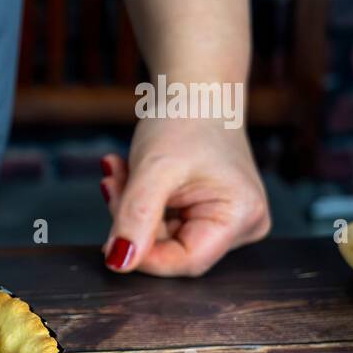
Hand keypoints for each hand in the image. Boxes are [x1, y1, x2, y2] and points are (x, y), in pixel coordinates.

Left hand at [99, 115, 270, 276]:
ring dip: (129, 207)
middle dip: (131, 222)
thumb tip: (120, 263)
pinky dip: (137, 202)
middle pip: (170, 250)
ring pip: (159, 237)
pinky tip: (127, 173)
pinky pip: (160, 222)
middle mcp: (241, 225)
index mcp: (241, 217)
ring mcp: (224, 220)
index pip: (185, 262)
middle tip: (111, 184)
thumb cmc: (185, 119)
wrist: (194, 90)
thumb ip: (135, 218)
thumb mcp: (153, 170)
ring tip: (119, 170)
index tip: (111, 236)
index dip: (143, 256)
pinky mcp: (205, 213)